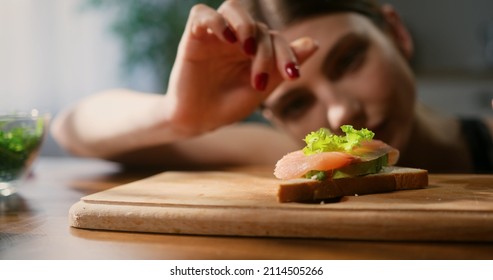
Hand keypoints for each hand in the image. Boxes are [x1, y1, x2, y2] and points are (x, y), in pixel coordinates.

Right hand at [162, 0, 317, 136]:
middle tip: (260, 79)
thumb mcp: (263, 87)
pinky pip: (201, 13)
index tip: (292, 76)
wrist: (199, 120)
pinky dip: (216, 21)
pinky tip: (227, 39)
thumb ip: (284, 65)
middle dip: (266, 51)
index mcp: (254, 50)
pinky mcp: (193, 36)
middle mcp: (236, 39)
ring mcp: (216, 36)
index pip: (276, 38)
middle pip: (258, 25)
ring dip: (246, 25)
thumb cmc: (230, 106)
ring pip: (233, 8)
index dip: (287, 53)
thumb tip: (314, 43)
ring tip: (247, 49)